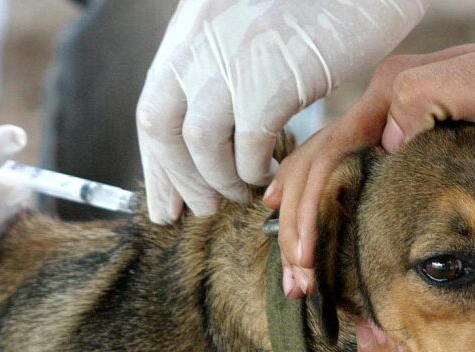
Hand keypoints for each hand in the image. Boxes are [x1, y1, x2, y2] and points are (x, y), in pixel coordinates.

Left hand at [136, 0, 429, 223]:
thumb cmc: (321, 5)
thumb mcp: (248, 24)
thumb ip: (217, 66)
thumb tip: (202, 133)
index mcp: (191, 29)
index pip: (152, 107)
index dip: (159, 164)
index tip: (167, 202)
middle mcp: (201, 40)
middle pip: (160, 126)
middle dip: (179, 179)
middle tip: (203, 208)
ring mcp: (233, 58)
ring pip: (200, 142)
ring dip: (219, 180)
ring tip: (241, 192)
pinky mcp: (273, 79)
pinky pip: (249, 146)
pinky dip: (256, 170)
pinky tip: (270, 173)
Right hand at [266, 2, 474, 295]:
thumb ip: (426, 97)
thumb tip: (385, 139)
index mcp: (389, 96)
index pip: (329, 156)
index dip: (310, 209)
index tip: (306, 258)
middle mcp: (378, 110)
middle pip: (315, 168)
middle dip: (299, 227)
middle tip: (297, 281)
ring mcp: (385, 125)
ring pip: (321, 173)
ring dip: (301, 222)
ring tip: (295, 272)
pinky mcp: (398, 143)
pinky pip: (345, 174)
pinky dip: (319, 204)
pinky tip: (306, 226)